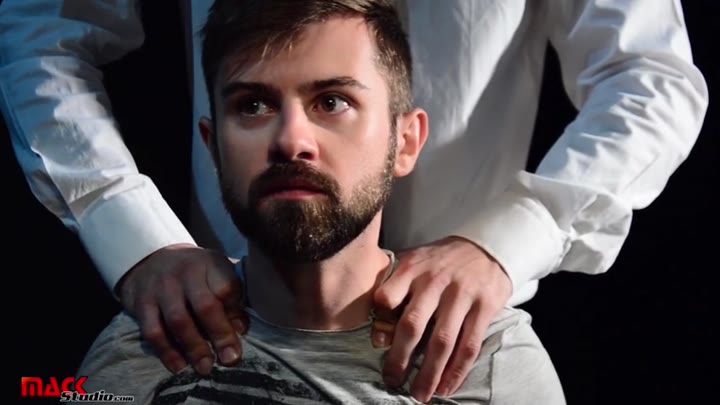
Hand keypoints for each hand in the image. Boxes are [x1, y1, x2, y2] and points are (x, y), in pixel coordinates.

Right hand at [118, 243, 247, 375]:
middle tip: (229, 359)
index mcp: (210, 263)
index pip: (226, 286)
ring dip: (194, 348)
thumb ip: (230, 295)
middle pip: (205, 305)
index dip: (235, 311)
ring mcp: (161, 287)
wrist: (149, 259)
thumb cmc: (193, 271)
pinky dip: (167, 351)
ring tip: (206, 367)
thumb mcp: (215, 271)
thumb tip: (240, 328)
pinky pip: (153, 331)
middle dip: (219, 335)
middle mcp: (186, 272)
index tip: (242, 332)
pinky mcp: (142, 303)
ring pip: (179, 321)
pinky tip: (178, 366)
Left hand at [372, 236, 511, 402]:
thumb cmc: (440, 262)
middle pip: (413, 324)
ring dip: (429, 373)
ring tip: (420, 394)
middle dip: (400, 358)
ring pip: (442, 340)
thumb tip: (378, 334)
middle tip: (392, 381)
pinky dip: (457, 371)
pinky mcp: (484, 307)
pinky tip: (447, 387)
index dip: (380, 323)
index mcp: (412, 268)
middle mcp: (435, 280)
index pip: (387, 297)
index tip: (377, 346)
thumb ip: (394, 288)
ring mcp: (461, 294)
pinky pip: (469, 345)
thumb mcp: (414, 261)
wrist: (486, 247)